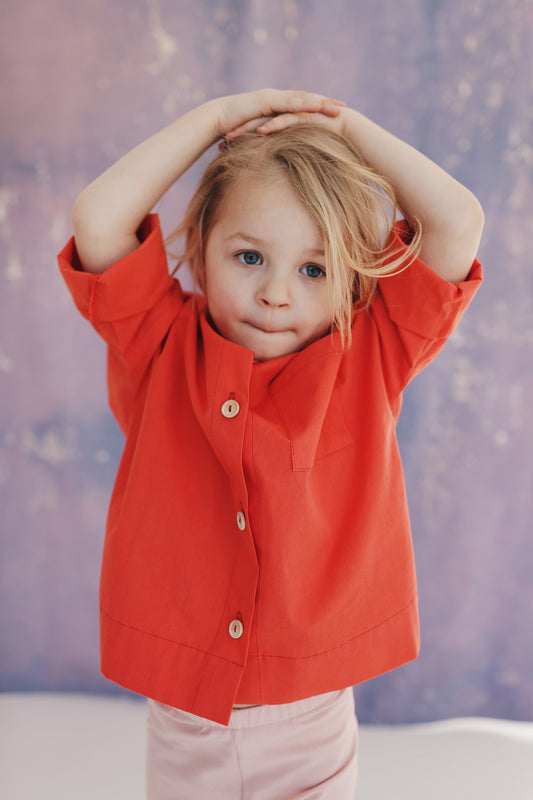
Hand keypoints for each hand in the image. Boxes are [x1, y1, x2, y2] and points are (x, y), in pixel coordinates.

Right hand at [214, 89, 344, 139]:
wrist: (216, 119)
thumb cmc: (233, 130)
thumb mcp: (256, 137)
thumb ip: (269, 141)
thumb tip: (277, 156)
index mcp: (276, 105)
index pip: (301, 105)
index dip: (319, 108)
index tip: (335, 113)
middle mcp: (276, 98)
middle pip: (305, 99)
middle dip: (325, 101)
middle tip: (344, 106)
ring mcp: (272, 97)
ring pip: (300, 98)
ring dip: (318, 102)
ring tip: (335, 107)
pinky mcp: (265, 101)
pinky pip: (287, 103)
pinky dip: (302, 104)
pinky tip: (315, 107)